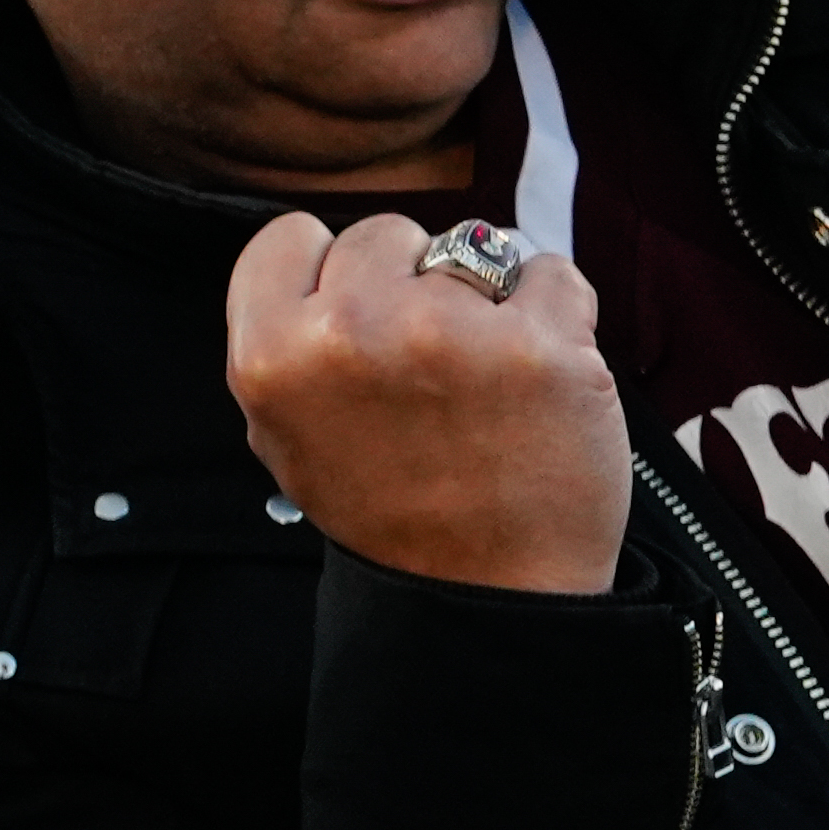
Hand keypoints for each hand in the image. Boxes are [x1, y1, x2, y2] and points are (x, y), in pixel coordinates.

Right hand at [223, 213, 630, 597]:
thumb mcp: (285, 436)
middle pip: (383, 234)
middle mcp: (354, 331)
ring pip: (471, 247)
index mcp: (274, 355)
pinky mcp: (546, 346)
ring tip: (489, 369)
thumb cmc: (391, 513)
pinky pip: (552, 273)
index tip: (356, 317)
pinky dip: (554, 311)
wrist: (490, 595)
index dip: (326, 273)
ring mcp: (452, 332)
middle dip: (409, 284)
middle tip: (428, 360)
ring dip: (485, 296)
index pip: (290, 236)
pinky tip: (540, 366)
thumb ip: (283, 344)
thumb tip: (319, 265)